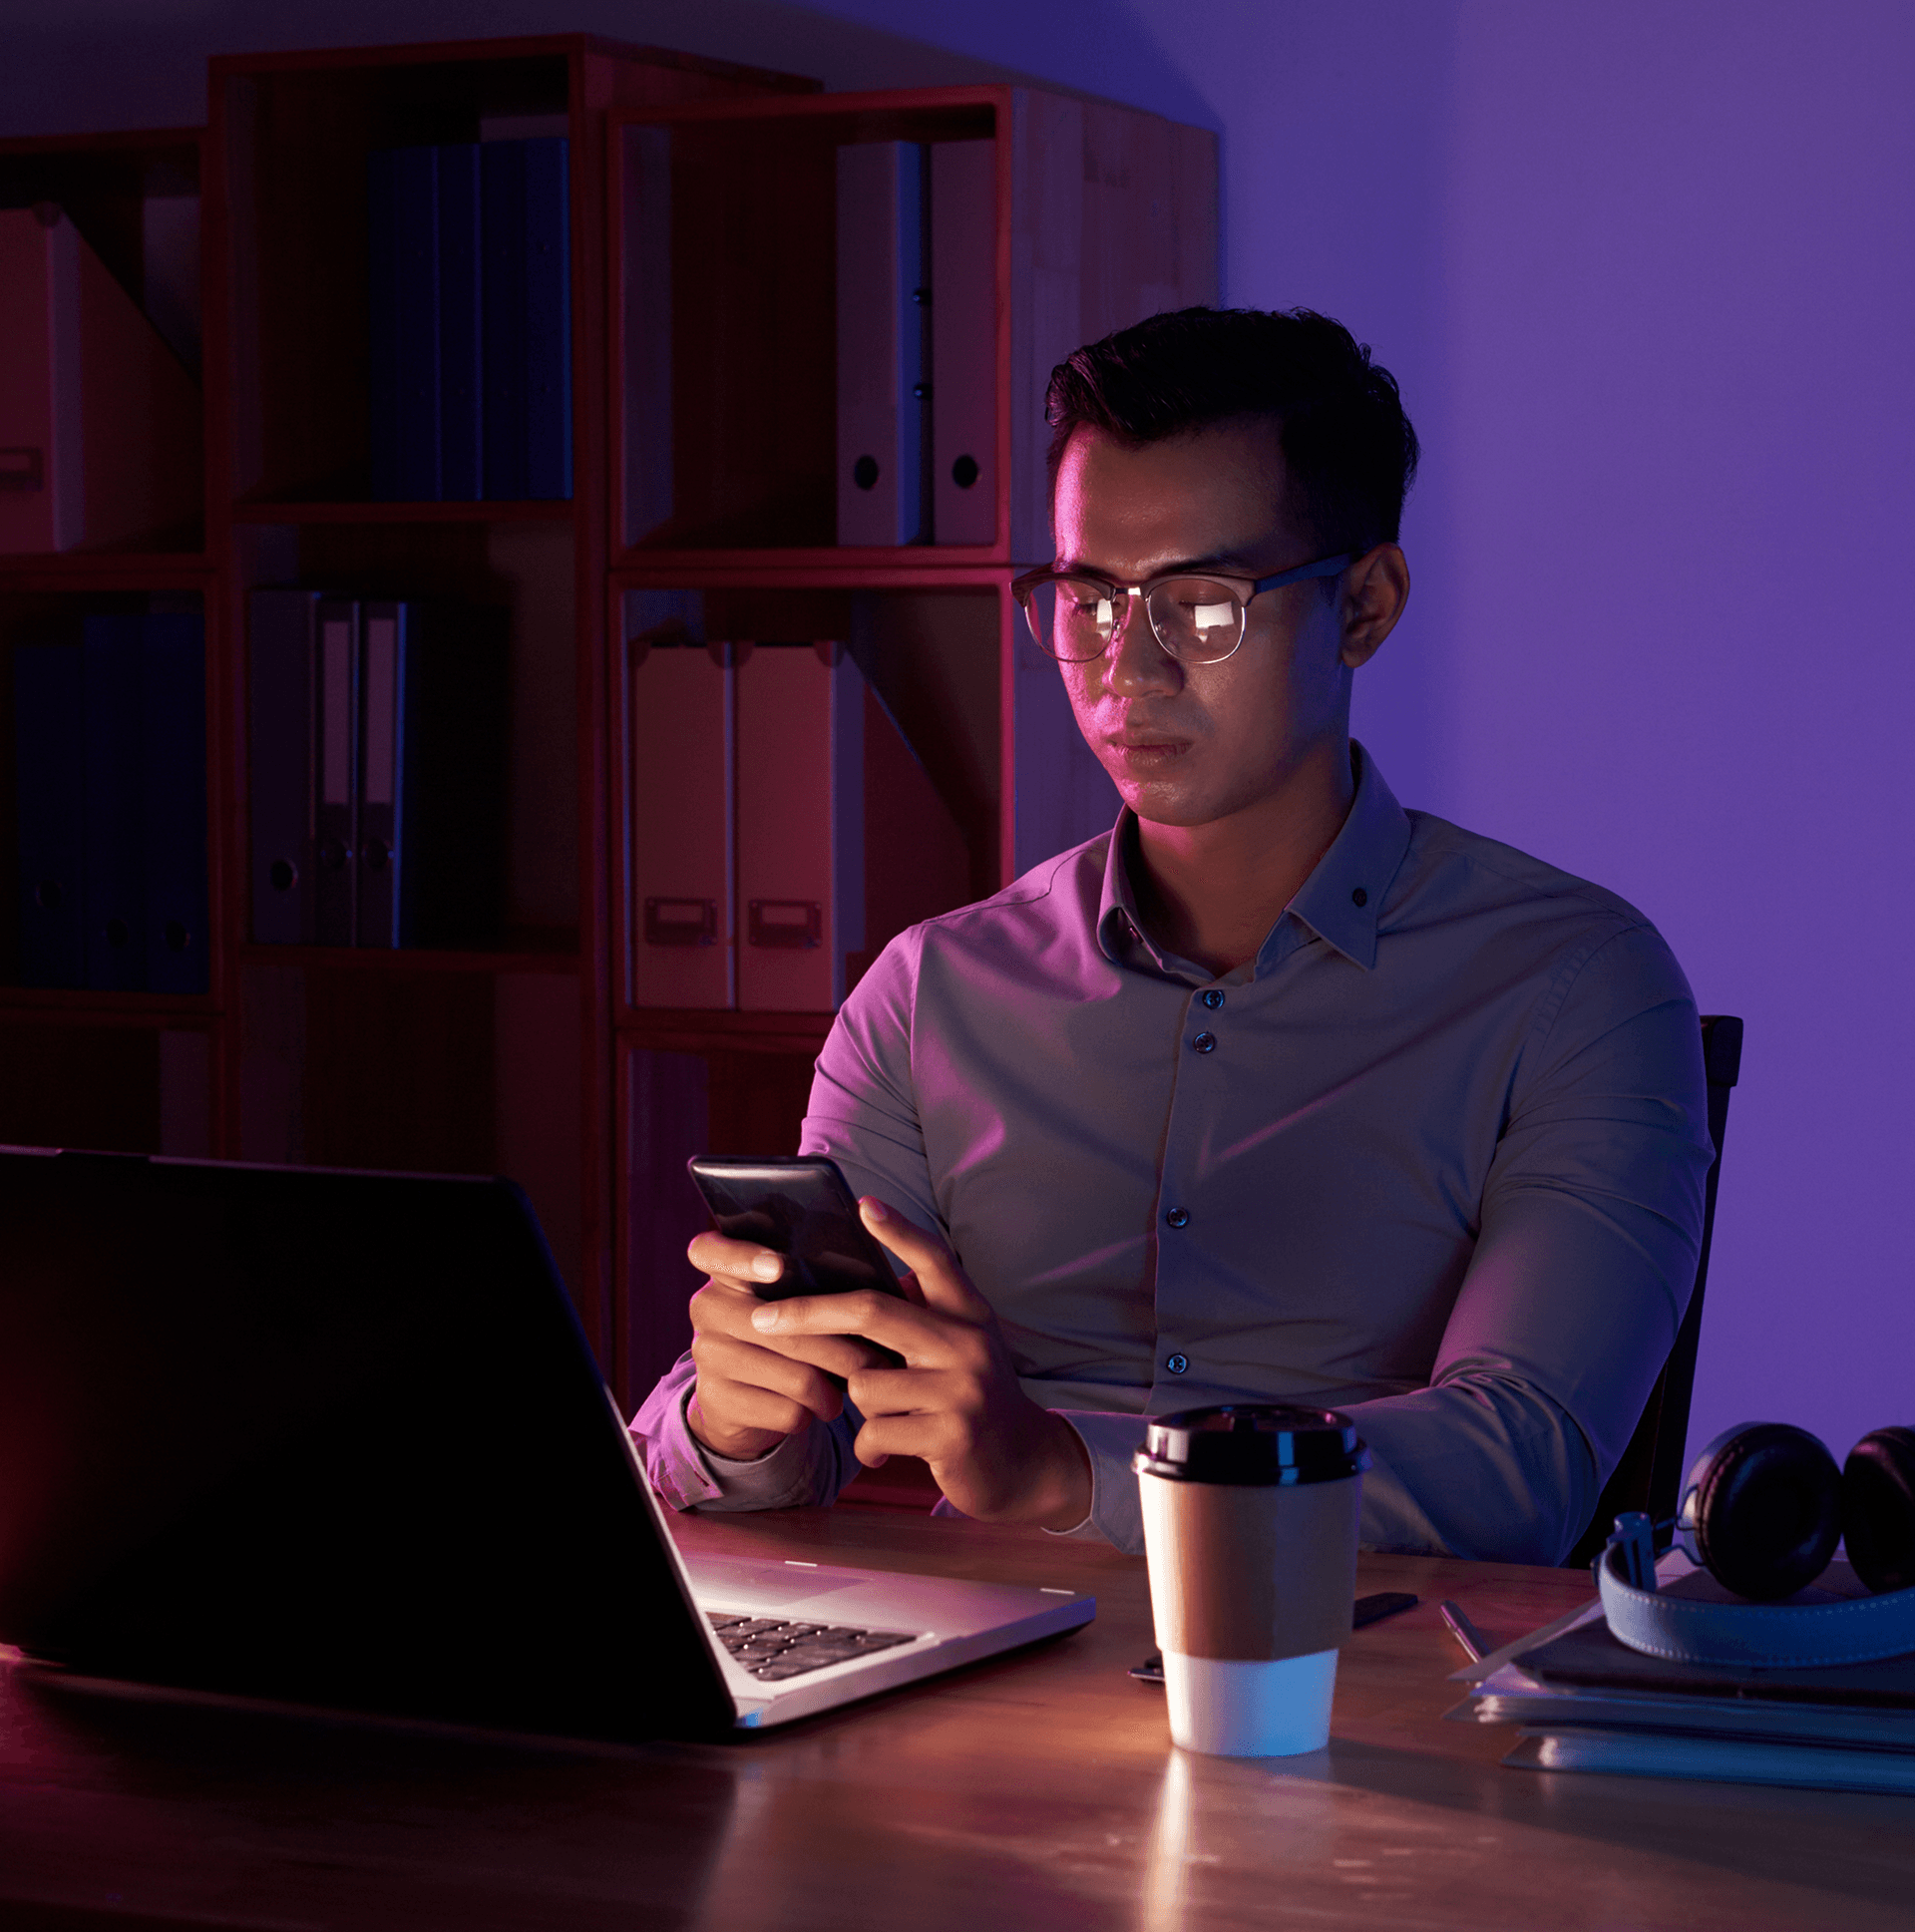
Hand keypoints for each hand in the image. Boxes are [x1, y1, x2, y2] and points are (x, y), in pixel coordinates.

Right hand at [683, 1230, 893, 1462]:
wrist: (743, 1400)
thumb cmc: (788, 1334)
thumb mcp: (792, 1301)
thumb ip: (814, 1282)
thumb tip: (877, 1285)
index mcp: (725, 1272)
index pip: (710, 1249)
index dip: (742, 1255)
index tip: (778, 1266)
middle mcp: (706, 1307)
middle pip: (780, 1325)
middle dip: (842, 1347)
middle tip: (881, 1359)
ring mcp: (706, 1354)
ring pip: (793, 1374)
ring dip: (836, 1387)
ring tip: (858, 1387)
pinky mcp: (716, 1400)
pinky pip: (785, 1410)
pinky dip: (813, 1413)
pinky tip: (820, 1407)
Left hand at [746, 1198, 1092, 1530]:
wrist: (1023, 1463)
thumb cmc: (971, 1395)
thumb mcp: (958, 1346)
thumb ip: (919, 1314)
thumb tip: (848, 1282)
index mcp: (969, 1313)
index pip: (934, 1259)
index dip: (898, 1231)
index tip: (863, 1204)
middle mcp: (969, 1343)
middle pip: (872, 1311)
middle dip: (808, 1313)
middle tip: (763, 1319)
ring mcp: (962, 1389)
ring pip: (863, 1383)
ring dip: (861, 1406)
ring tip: (890, 1418)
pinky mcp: (951, 1436)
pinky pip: (874, 1433)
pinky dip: (870, 1447)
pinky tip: (887, 1451)